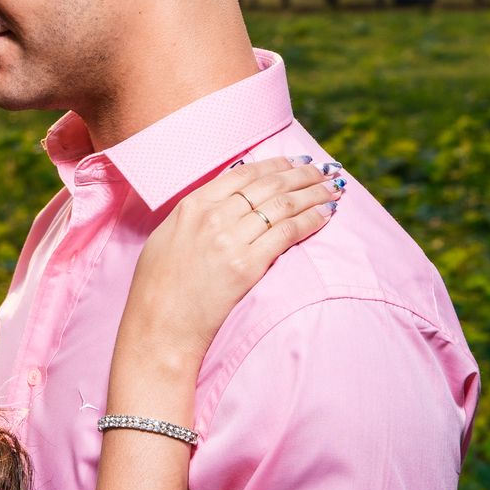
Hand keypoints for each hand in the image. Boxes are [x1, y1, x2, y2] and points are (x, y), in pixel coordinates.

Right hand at [118, 156, 344, 374]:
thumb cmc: (157, 289)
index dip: (275, 165)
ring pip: (283, 205)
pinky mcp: (246, 266)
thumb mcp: (167, 237)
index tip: (294, 162)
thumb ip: (195, 216)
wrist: (158, 327)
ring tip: (332, 190)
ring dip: (313, 194)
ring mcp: (230, 240)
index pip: (243, 174)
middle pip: (268, 185)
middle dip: (302, 175)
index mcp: (191, 205)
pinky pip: (287, 233)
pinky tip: (325, 215)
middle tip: (323, 171)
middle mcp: (212, 216)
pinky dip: (311, 220)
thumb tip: (224, 202)